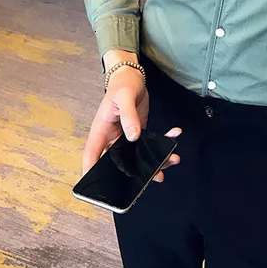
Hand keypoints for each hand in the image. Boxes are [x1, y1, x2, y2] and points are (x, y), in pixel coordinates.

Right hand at [81, 65, 180, 182]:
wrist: (131, 75)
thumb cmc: (122, 84)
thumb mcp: (124, 97)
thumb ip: (129, 117)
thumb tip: (134, 136)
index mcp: (101, 132)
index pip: (92, 157)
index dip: (92, 174)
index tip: (97, 191)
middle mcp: (112, 138)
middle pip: (120, 163)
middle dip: (137, 173)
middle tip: (155, 177)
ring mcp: (126, 137)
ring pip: (138, 157)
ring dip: (155, 161)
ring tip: (171, 160)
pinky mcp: (139, 132)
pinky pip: (150, 144)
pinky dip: (163, 143)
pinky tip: (174, 136)